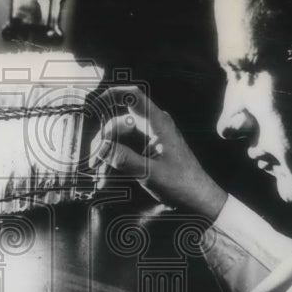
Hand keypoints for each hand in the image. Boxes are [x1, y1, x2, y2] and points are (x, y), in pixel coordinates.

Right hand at [87, 85, 227, 218]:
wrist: (197, 198)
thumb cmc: (181, 184)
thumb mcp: (150, 173)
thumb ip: (125, 159)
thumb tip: (101, 147)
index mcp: (158, 123)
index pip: (134, 97)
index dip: (113, 94)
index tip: (94, 103)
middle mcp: (153, 126)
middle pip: (121, 120)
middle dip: (105, 137)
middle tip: (94, 158)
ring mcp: (150, 137)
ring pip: (121, 134)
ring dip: (108, 149)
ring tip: (98, 168)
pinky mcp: (147, 149)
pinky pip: (126, 146)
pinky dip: (116, 155)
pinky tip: (107, 171)